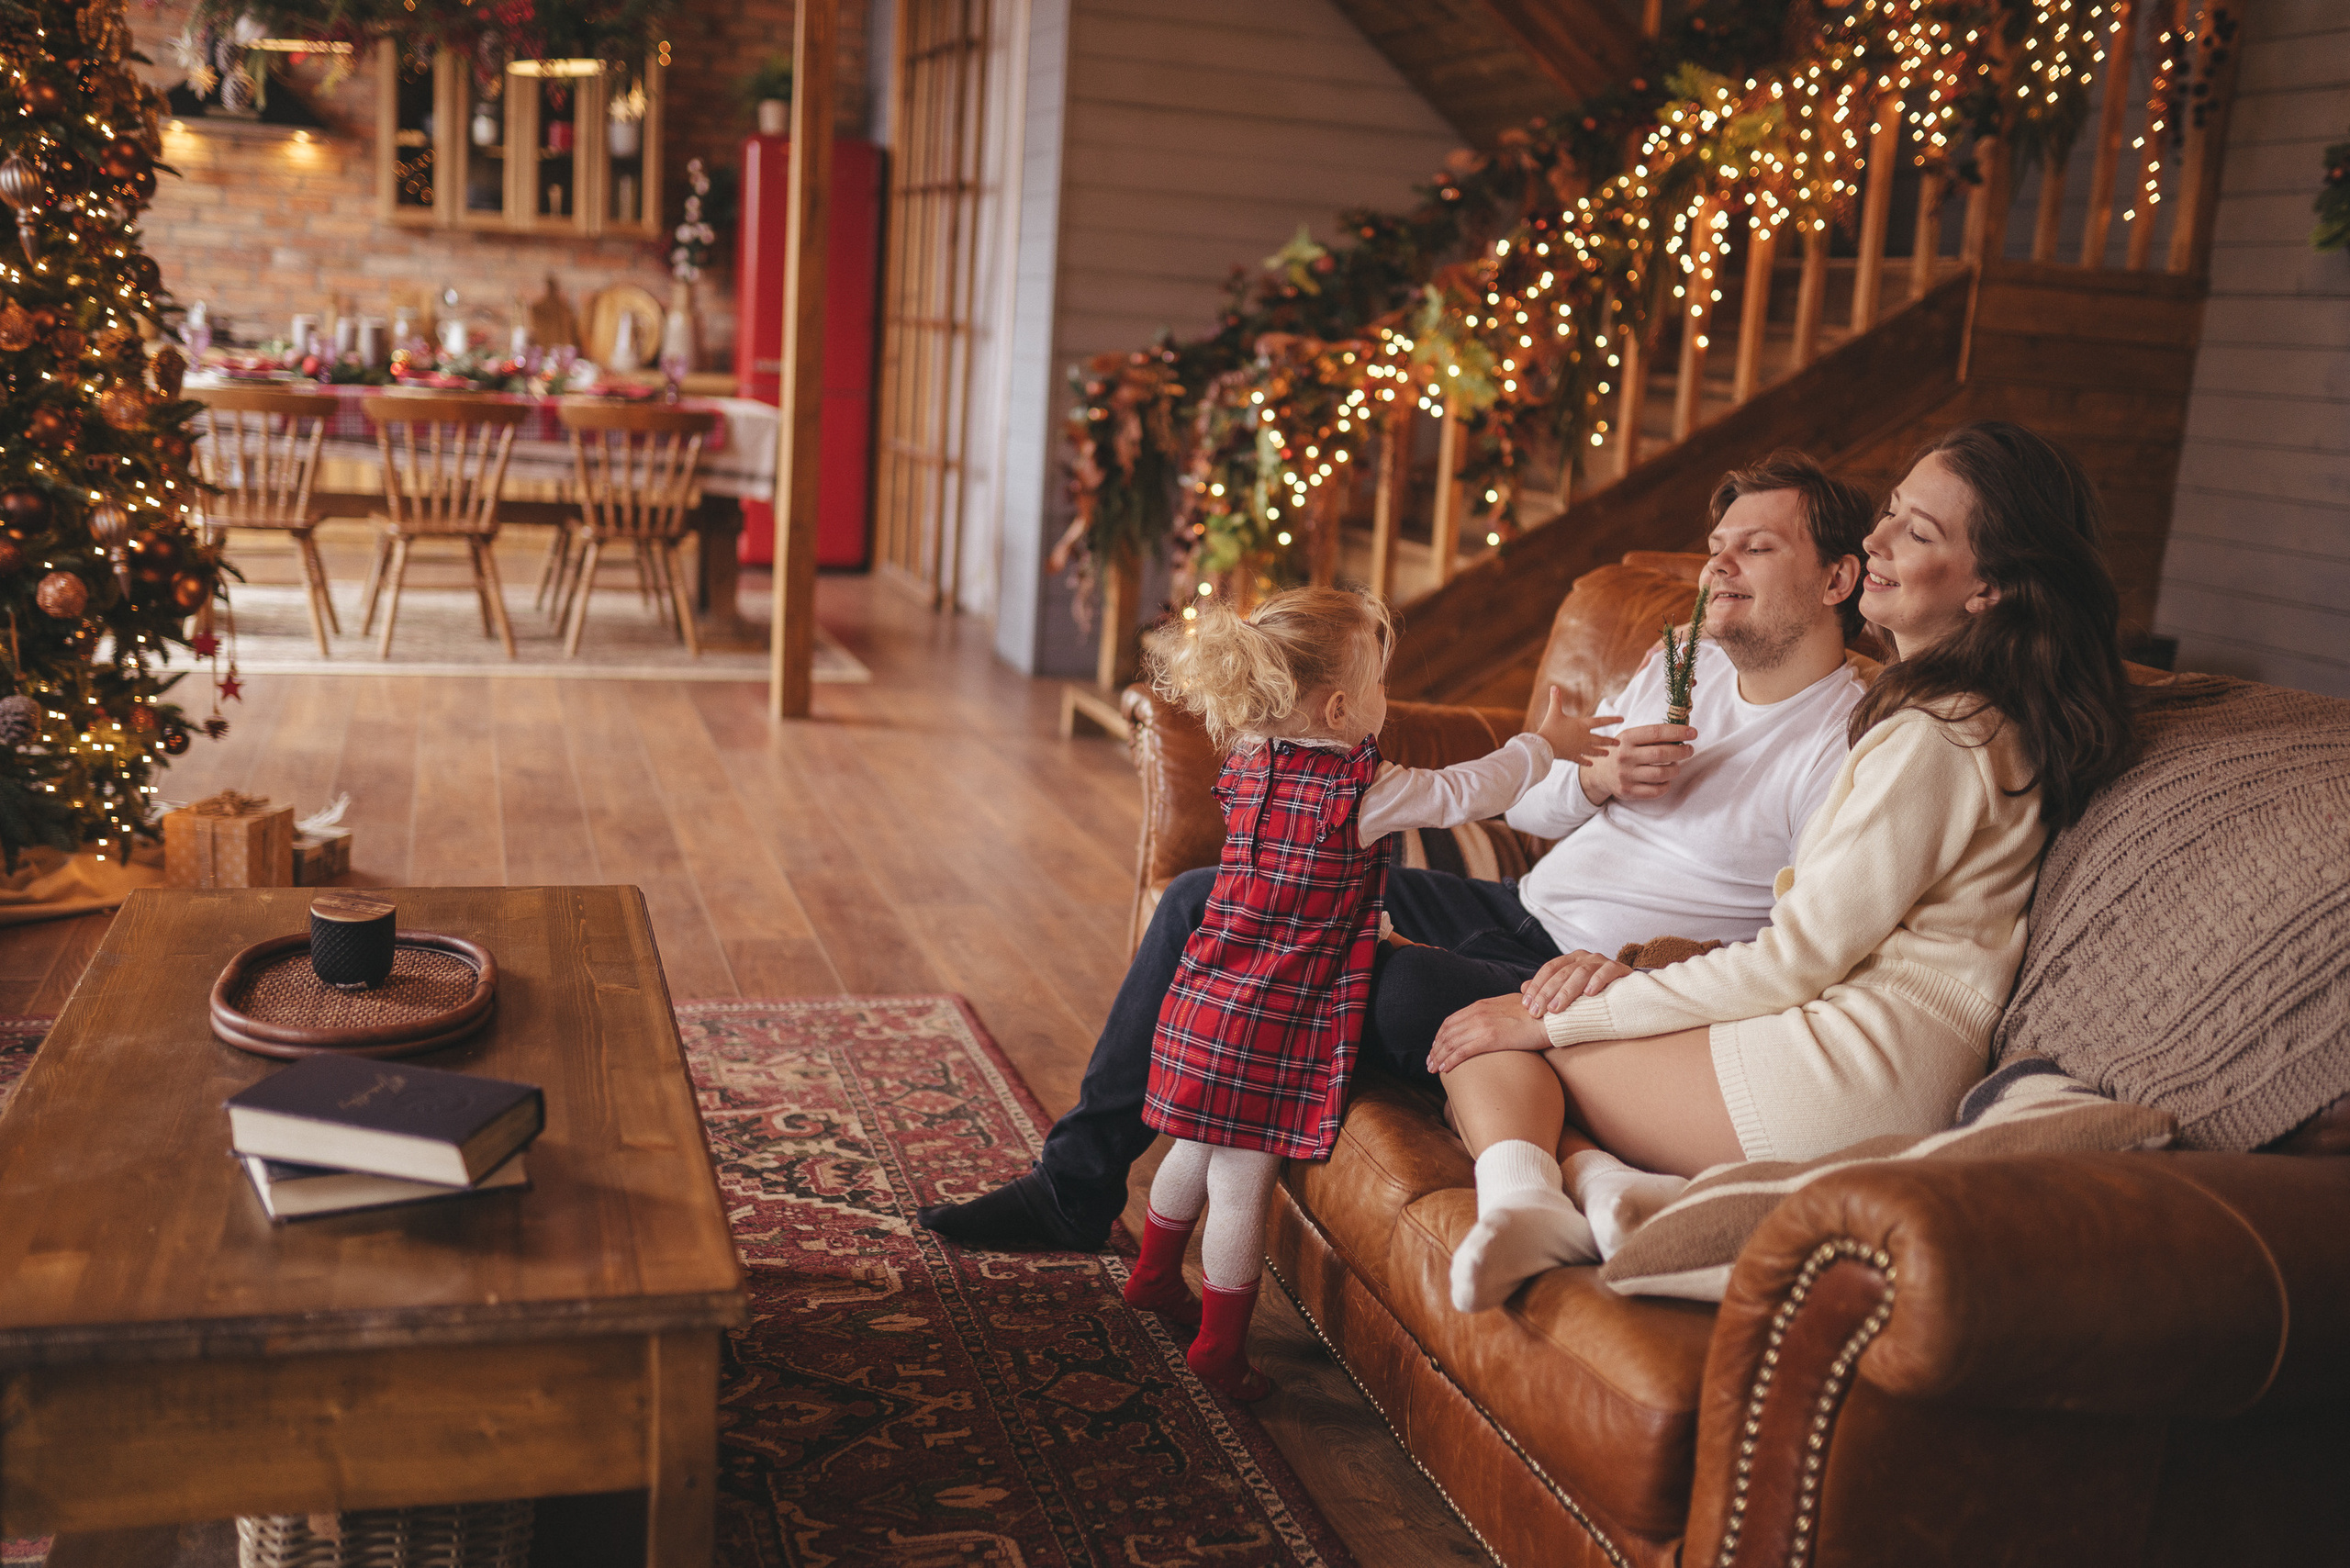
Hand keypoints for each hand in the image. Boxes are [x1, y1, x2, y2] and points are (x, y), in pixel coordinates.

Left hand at [1426, 993, 1551, 1074]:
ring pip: (1451, 1043)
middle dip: (1436, 1048)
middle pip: (1447, 1032)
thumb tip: (1509, 1005)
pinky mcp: (1490, 1039)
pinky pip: (1463, 1051)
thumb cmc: (1539, 1013)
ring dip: (1439, 1057)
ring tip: (1433, 1069)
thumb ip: (1504, 1008)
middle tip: (1429, 1063)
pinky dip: (1450, 1060)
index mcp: (1482, 1005)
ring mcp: (1483, 1025)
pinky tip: (1445, 1070)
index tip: (1436, 1047)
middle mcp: (1478, 1013)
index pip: (1452, 1021)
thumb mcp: (1514, 1005)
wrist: (1553, 1016)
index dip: (1441, 1036)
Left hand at [1519, 951, 1633, 1016]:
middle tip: (1537, 1013)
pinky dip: (1597, 981)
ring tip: (1556, 1009)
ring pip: (1580, 972)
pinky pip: (1607, 971)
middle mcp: (1584, 957)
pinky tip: (1589, 994)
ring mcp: (1602, 961)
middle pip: (1561, 973)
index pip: (1549, 969)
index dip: (1536, 986)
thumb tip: (1522, 989)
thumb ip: (1548, 988)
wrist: (1630, 991)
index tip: (1526, 1005)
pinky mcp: (1620, 968)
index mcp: (1571, 960)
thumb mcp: (1569, 991)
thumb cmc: (1594, 993)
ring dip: (1566, 991)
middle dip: (1546, 993)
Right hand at [1532, 685, 1620, 766]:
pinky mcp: (1572, 756)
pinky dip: (1586, 762)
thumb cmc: (1550, 727)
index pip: (1600, 721)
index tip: (1622, 719)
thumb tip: (1553, 686)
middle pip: (1600, 740)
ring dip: (1601, 752)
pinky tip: (1591, 764)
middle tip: (1618, 743)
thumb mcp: (1554, 712)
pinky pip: (1581, 760)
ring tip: (1607, 754)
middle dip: (1610, 741)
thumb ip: (1556, 699)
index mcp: (1582, 725)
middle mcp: (1584, 738)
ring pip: (1593, 751)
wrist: (1544, 746)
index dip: (1612, 719)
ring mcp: (1579, 748)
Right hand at [1577, 722, 1697, 806]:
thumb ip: (1651, 736)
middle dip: (1682, 751)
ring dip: (1675, 769)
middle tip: (1689, 750)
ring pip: (1662, 774)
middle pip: (1662, 754)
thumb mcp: (1629, 738)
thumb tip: (1682, 732)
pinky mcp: (1628, 791)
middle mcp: (1625, 756)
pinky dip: (1666, 785)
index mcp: (1626, 738)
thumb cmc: (1621, 751)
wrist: (1598, 773)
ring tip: (1675, 765)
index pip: (1656, 732)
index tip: (1693, 733)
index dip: (1678, 732)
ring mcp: (1626, 775)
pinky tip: (1666, 779)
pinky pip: (1656, 791)